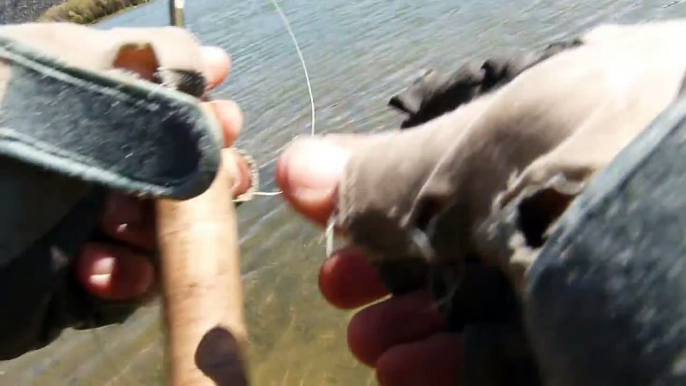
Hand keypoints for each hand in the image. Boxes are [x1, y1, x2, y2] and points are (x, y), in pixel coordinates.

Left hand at [75, 46, 252, 301]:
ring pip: (174, 232)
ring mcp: (97, 226)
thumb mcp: (55, 66)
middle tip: (218, 174)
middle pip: (188, 174)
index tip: (225, 115)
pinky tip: (95, 265)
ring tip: (117, 225)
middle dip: (206, 177)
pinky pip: (138, 281)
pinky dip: (125, 276)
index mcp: (97, 116)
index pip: (175, 112)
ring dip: (159, 230)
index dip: (208, 114)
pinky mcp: (90, 280)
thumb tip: (208, 57)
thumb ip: (138, 54)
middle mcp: (103, 169)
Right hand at [274, 20, 685, 385]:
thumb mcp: (480, 161)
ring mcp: (621, 278)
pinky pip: (533, 355)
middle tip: (341, 293)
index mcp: (588, 114)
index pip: (468, 159)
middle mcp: (608, 194)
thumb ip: (389, 175)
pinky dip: (462, 368)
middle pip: (480, 237)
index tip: (339, 230)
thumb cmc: (615, 174)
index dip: (393, 198)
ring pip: (504, 304)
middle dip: (397, 269)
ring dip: (422, 328)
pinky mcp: (626, 344)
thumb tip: (299, 166)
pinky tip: (407, 377)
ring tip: (372, 348)